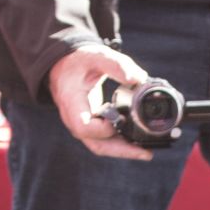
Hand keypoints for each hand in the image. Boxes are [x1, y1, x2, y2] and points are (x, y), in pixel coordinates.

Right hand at [46, 44, 154, 161]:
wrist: (63, 67)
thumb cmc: (78, 61)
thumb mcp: (95, 56)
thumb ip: (116, 65)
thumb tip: (139, 78)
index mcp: (72, 103)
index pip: (84, 127)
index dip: (103, 128)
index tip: (121, 120)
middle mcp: (75, 120)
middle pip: (96, 145)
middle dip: (122, 151)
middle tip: (147, 153)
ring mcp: (82, 125)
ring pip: (102, 146)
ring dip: (124, 150)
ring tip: (147, 150)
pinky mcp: (91, 126)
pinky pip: (104, 140)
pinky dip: (120, 142)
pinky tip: (137, 141)